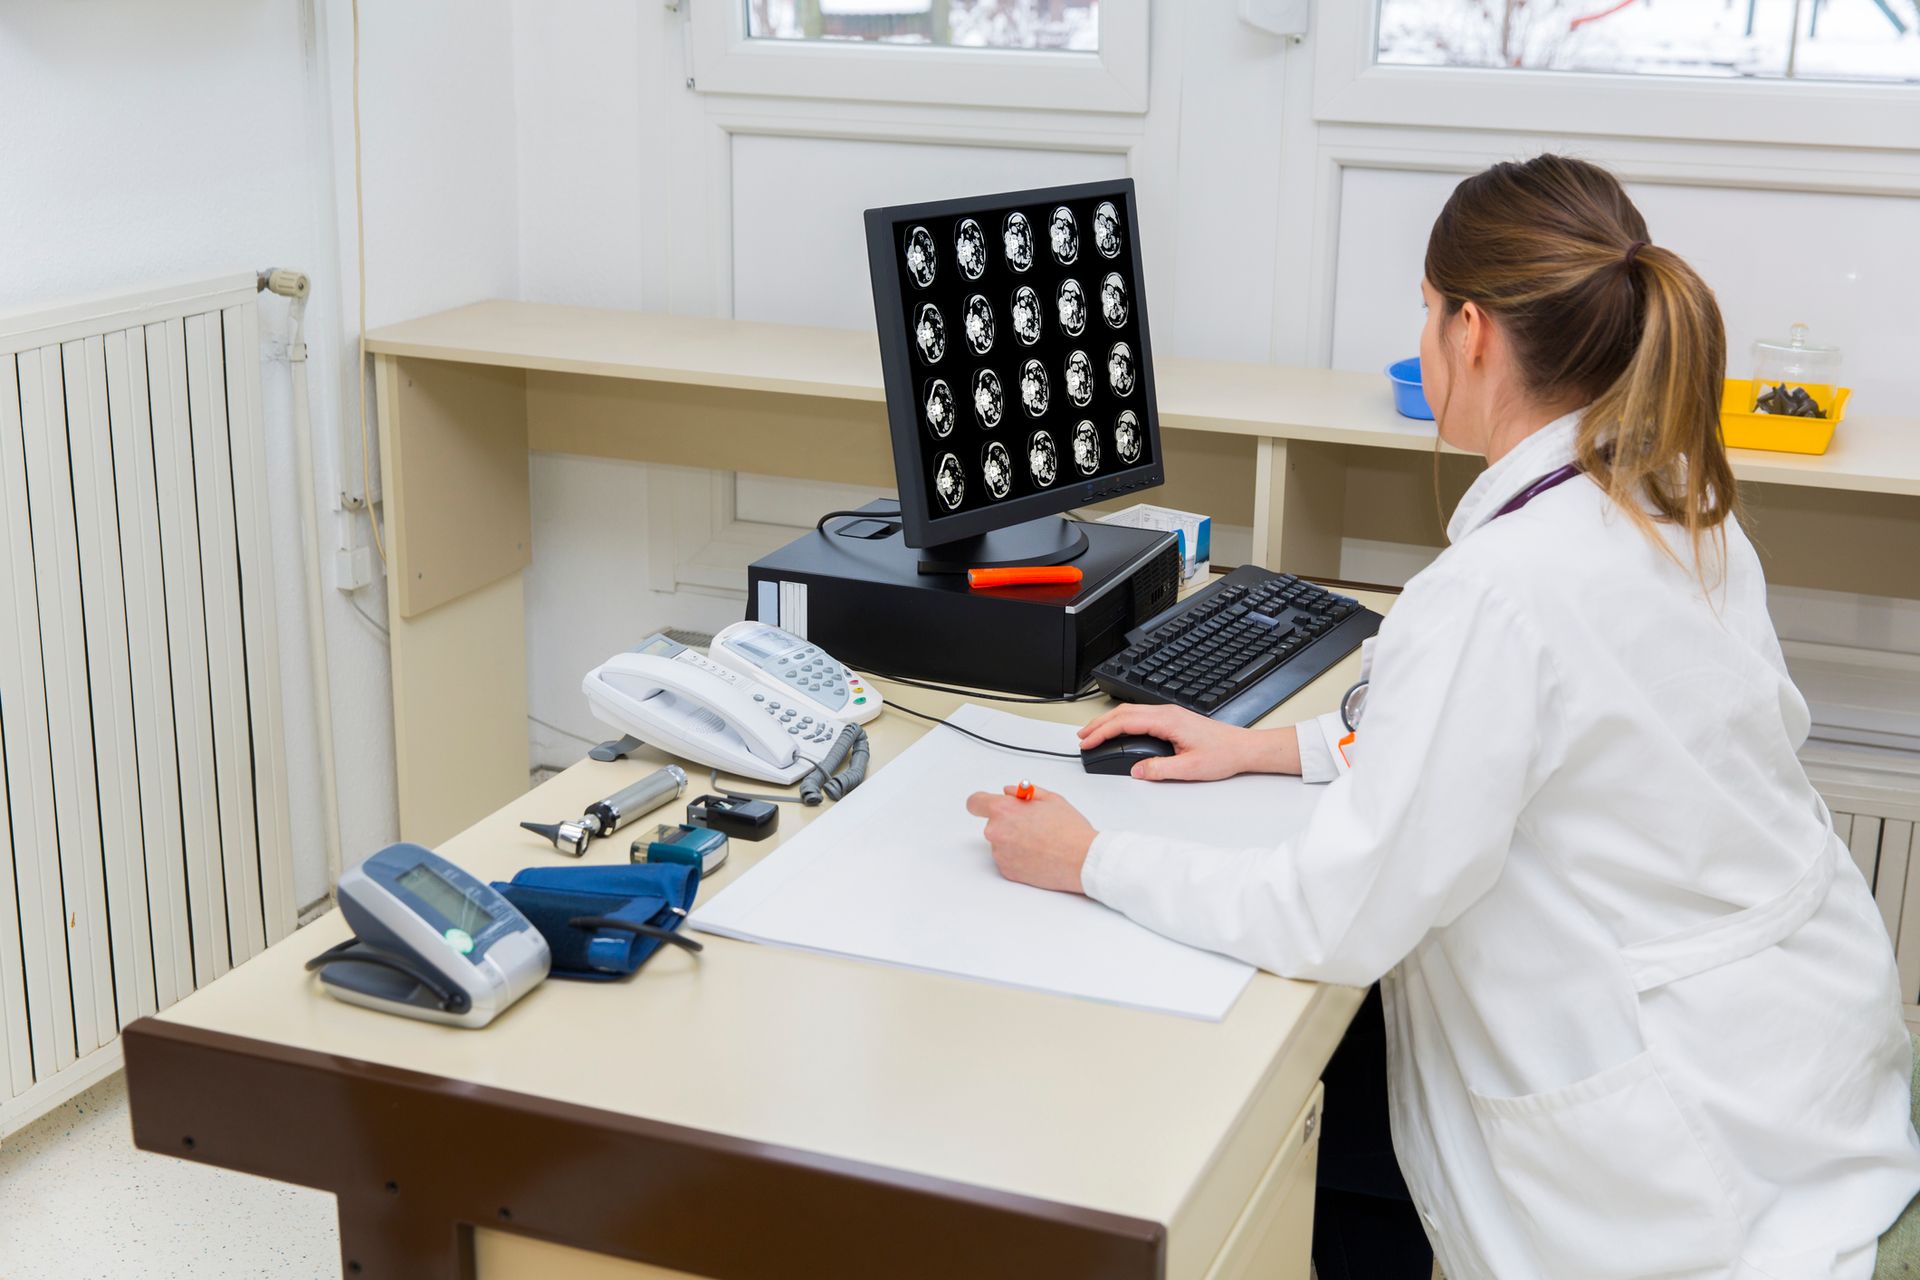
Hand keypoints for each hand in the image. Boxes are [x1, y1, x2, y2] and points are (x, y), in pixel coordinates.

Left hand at [964, 785, 1095, 893]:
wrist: (1081, 860)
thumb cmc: (1069, 830)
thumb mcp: (1051, 799)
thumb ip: (1024, 792)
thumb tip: (1009, 792)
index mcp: (1003, 810)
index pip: (975, 802)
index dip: (982, 802)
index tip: (986, 805)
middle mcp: (996, 832)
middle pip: (992, 823)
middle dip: (1008, 822)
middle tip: (1032, 824)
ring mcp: (1000, 854)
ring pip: (1001, 842)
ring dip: (1014, 840)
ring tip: (1040, 841)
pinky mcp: (1007, 871)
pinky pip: (1007, 859)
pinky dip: (1018, 857)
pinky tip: (1038, 854)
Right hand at [1077, 704, 1299, 780]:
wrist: (1243, 748)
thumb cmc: (1223, 754)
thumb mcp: (1190, 769)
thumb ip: (1160, 770)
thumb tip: (1137, 770)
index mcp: (1168, 720)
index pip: (1125, 722)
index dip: (1102, 732)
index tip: (1087, 742)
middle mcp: (1167, 713)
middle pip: (1123, 712)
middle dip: (1099, 724)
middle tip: (1082, 738)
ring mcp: (1169, 714)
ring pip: (1130, 712)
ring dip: (1109, 722)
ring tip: (1093, 734)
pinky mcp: (1173, 719)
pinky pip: (1140, 715)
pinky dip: (1122, 722)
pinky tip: (1118, 732)